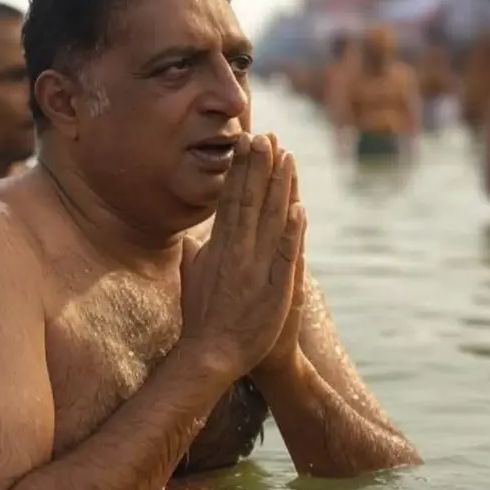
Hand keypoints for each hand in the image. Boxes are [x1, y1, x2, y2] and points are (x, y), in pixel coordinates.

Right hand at [181, 134, 305, 377]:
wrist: (211, 354)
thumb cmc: (201, 317)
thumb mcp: (190, 277)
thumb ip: (194, 252)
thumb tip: (190, 236)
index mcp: (218, 246)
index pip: (230, 199)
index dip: (240, 170)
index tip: (246, 144)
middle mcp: (236, 252)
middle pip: (248, 201)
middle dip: (257, 167)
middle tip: (264, 135)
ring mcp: (255, 269)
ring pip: (270, 221)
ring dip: (278, 188)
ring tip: (286, 158)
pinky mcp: (273, 289)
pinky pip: (285, 255)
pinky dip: (292, 232)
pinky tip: (299, 208)